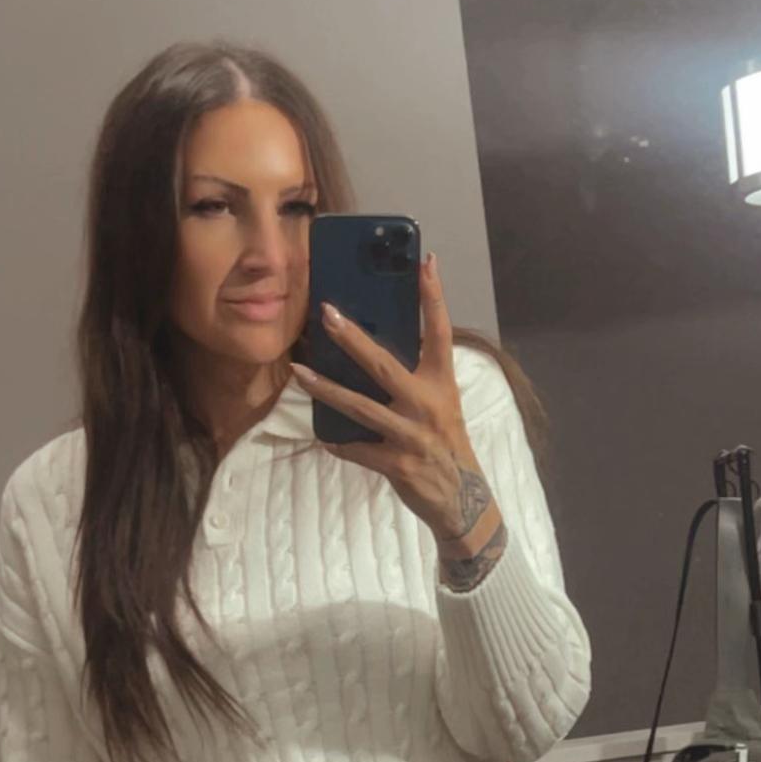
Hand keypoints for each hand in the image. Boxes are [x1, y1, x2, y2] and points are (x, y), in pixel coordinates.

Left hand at [289, 253, 507, 587]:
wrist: (461, 499)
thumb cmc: (444, 445)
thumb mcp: (440, 405)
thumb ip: (415, 377)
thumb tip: (373, 349)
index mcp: (442, 384)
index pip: (439, 332)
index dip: (433, 296)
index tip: (426, 262)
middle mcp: (428, 405)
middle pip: (383, 364)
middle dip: (352, 338)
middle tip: (326, 313)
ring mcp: (412, 435)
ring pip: (360, 406)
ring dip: (325, 389)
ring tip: (299, 372)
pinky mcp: (398, 464)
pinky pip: (357, 448)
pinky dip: (339, 443)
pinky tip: (324, 436)